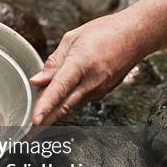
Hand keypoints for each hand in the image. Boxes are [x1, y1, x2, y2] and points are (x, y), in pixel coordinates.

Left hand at [30, 13, 148, 124]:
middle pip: (65, 106)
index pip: (59, 88)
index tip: (35, 120)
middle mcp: (92, 81)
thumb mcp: (72, 39)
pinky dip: (65, 105)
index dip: (46, 105)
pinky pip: (79, 101)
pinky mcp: (102, 93)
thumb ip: (53, 63)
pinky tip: (55, 107)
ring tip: (36, 123)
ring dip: (53, 115)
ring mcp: (99, 89)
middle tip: (29, 133)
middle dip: (46, 121)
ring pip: (71, 106)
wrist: (137, 35)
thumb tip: (36, 81)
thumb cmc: (104, 32)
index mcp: (81, 63)